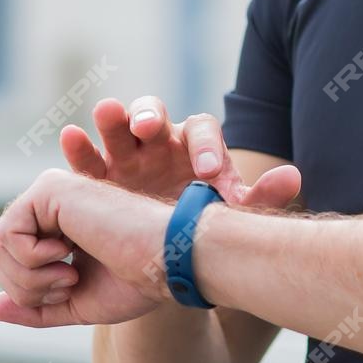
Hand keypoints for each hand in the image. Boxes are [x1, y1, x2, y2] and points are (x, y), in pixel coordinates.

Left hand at [0, 168, 176, 328]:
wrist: (166, 261)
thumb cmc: (135, 281)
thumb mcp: (74, 304)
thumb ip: (34, 307)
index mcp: (55, 224)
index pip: (6, 259)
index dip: (27, 291)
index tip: (68, 286)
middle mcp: (49, 202)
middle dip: (24, 287)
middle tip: (67, 282)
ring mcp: (49, 191)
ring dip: (30, 278)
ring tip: (69, 273)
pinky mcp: (50, 189)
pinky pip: (8, 234)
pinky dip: (33, 261)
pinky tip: (67, 254)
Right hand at [63, 99, 300, 208]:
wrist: (167, 249)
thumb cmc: (202, 220)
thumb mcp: (229, 213)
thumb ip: (258, 198)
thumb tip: (293, 176)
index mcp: (196, 145)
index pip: (202, 132)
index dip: (205, 148)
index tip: (208, 174)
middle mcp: (159, 141)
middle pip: (154, 114)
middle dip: (151, 115)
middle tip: (149, 126)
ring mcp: (126, 154)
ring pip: (119, 127)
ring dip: (113, 119)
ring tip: (107, 113)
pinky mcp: (98, 175)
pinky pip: (85, 157)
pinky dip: (78, 146)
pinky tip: (70, 138)